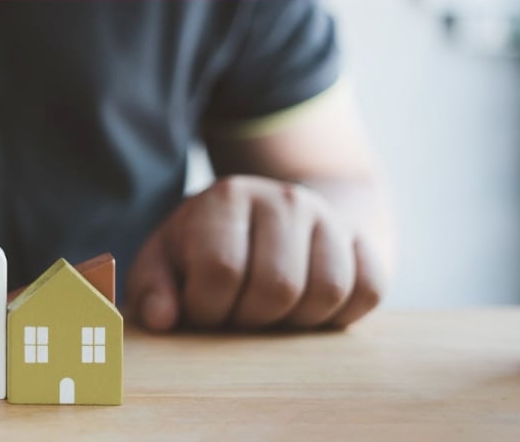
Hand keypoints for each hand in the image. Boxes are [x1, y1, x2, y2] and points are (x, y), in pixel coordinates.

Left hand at [125, 175, 387, 331]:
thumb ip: (151, 287)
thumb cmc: (207, 247)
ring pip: (328, 292)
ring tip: (270, 312)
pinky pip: (367, 291)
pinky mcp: (364, 240)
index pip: (221, 270)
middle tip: (237, 315)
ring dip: (295, 321)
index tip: (201, 309)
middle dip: (250, 319)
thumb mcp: (165, 258)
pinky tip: (307, 308)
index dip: (206, 308)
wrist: (272, 214)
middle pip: (278, 287)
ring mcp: (329, 217)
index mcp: (226, 197)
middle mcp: (283, 198)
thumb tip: (161, 318)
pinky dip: (339, 314)